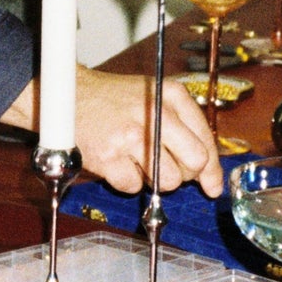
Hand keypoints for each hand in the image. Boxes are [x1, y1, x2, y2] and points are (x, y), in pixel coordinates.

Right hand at [73, 68, 223, 197]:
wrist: (71, 94)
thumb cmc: (117, 100)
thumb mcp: (156, 98)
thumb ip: (186, 131)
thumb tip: (211, 180)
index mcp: (171, 95)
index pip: (206, 140)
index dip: (211, 168)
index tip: (211, 185)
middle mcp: (155, 112)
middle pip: (194, 162)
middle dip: (185, 173)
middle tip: (168, 167)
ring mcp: (132, 135)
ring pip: (168, 181)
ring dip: (154, 178)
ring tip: (137, 158)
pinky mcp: (110, 156)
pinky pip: (134, 187)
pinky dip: (127, 180)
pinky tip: (118, 159)